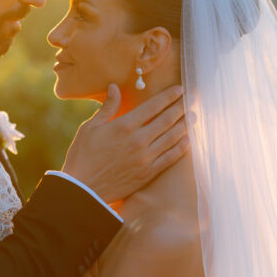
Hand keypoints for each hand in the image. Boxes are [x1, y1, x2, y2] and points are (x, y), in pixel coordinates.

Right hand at [61, 84, 188, 203]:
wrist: (83, 189)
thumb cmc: (82, 156)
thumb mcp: (90, 127)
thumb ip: (107, 107)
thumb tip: (114, 87)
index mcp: (124, 126)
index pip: (153, 106)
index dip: (168, 96)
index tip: (179, 89)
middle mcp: (138, 140)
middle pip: (167, 120)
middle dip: (181, 107)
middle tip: (192, 99)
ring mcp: (145, 158)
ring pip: (172, 137)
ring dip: (185, 125)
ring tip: (194, 116)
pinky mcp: (148, 173)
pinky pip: (170, 157)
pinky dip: (181, 147)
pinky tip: (189, 140)